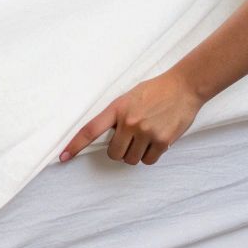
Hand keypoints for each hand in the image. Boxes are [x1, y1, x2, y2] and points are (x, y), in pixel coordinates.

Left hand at [59, 70, 203, 165]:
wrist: (184, 87)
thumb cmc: (155, 91)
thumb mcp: (129, 98)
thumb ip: (118, 116)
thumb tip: (110, 137)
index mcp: (117, 109)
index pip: (90, 130)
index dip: (75, 145)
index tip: (63, 157)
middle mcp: (129, 122)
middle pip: (114, 154)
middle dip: (119, 151)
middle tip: (129, 141)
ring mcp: (146, 132)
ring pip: (131, 159)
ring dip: (136, 154)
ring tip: (146, 137)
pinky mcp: (162, 141)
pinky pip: (149, 160)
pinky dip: (151, 156)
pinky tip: (156, 141)